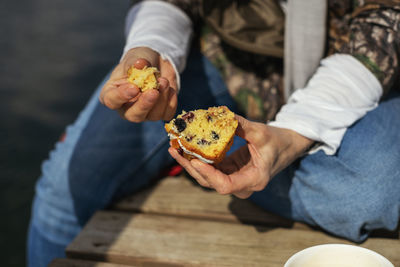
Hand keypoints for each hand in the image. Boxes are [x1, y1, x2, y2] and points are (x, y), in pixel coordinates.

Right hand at [99, 47, 177, 121]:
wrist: (156, 63)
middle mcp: (127, 108)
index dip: (122, 96)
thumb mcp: (134, 58)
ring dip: (162, 98)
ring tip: (164, 81)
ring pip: (153, 115)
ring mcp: (145, 113)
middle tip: (153, 91)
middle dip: (145, 104)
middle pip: (133, 115)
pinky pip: (167, 114)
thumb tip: (140, 63)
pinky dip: (171, 102)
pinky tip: (170, 89)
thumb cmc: (139, 61)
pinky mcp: (160, 113)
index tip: (134, 87)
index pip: (112, 100)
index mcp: (113, 94)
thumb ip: (135, 62)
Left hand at [169, 115, 313, 198]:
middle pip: (210, 182)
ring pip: (207, 177)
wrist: (287, 146)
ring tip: (174, 148)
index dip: (208, 175)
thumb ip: (240, 125)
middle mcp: (242, 185)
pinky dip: (198, 159)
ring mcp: (234, 180)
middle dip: (191, 167)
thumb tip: (219, 113)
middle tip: (175, 150)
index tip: (195, 161)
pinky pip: (210, 169)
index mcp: (253, 179)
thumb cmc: (277, 141)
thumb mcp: (261, 132)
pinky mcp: (229, 172)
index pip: (225, 185)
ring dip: (190, 163)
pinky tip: (185, 147)